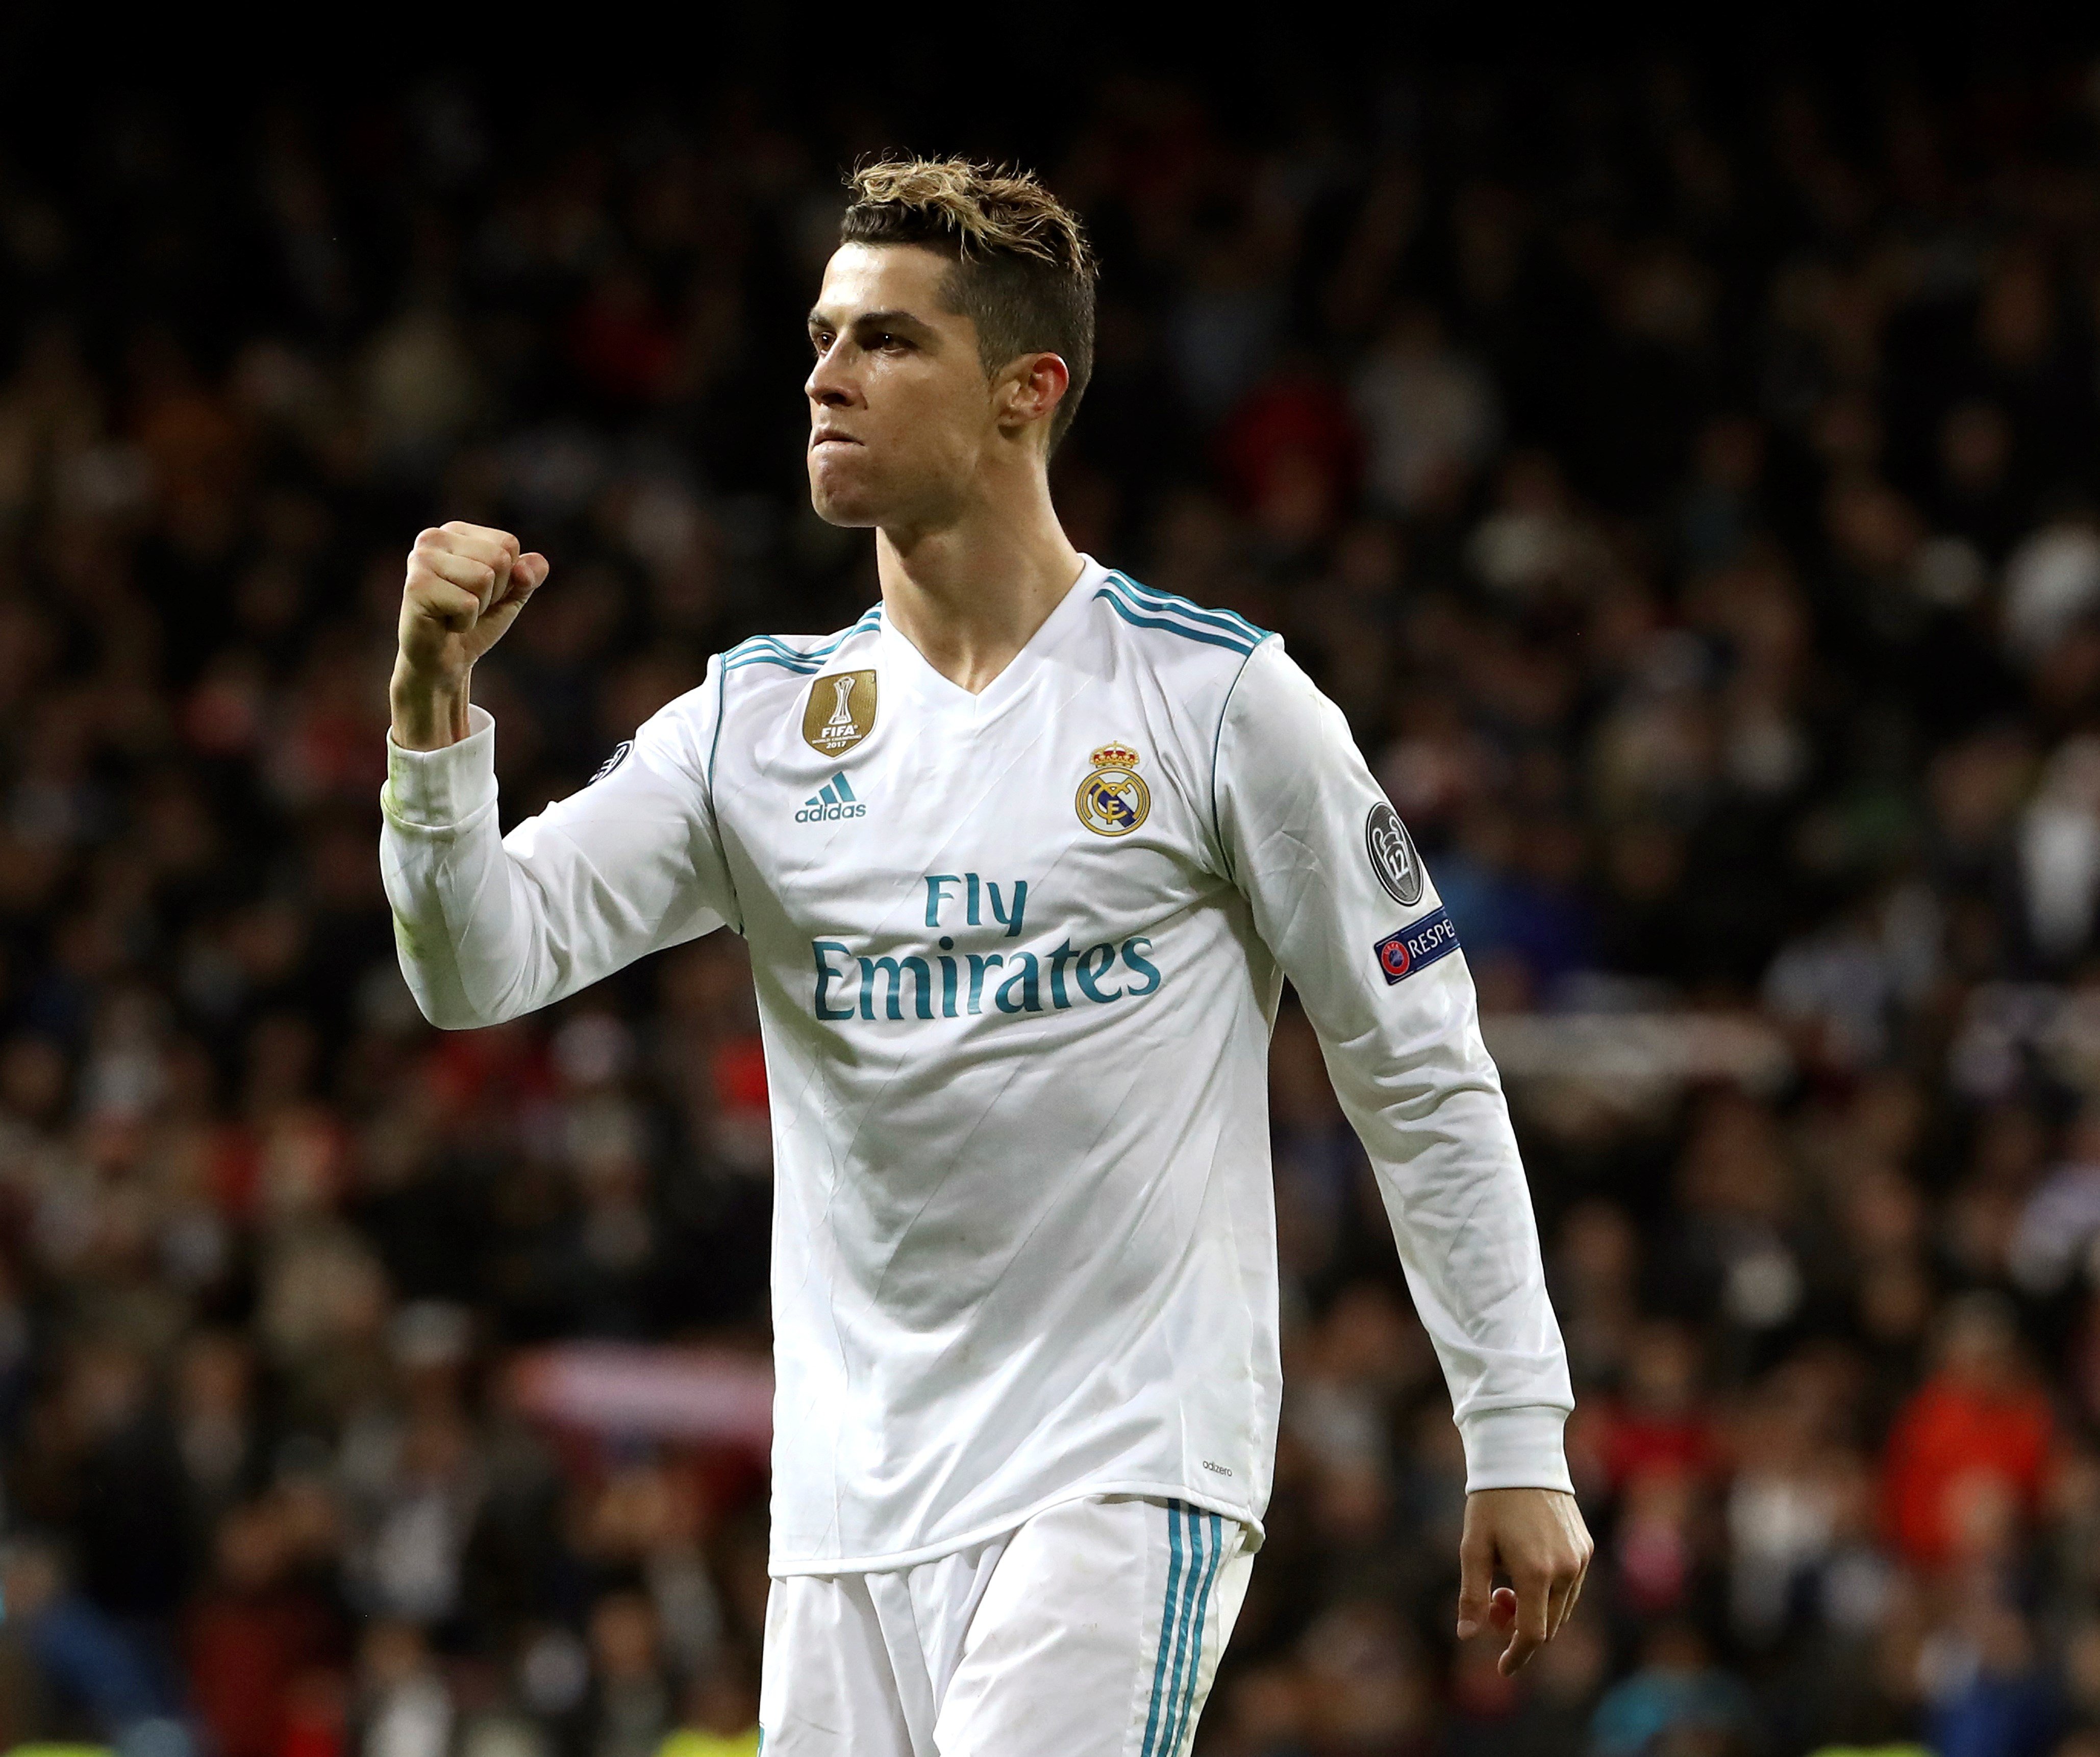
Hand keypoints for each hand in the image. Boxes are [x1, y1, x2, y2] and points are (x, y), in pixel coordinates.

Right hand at [390, 521, 550, 749]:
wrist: (444, 662)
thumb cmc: (475, 624)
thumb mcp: (512, 595)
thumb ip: (530, 574)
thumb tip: (526, 568)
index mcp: (455, 532)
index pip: (509, 543)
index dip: (507, 577)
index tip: (481, 592)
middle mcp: (433, 538)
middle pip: (499, 558)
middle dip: (494, 592)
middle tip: (467, 606)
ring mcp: (421, 560)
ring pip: (484, 577)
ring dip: (478, 607)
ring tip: (455, 613)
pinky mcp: (416, 586)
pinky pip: (468, 603)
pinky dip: (465, 622)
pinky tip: (445, 624)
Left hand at [1455, 1487, 1591, 1675]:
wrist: (1521, 1458)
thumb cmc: (1490, 1503)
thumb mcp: (1473, 1547)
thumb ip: (1472, 1594)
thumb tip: (1467, 1636)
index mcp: (1535, 1572)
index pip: (1533, 1634)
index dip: (1517, 1655)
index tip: (1502, 1668)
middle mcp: (1566, 1570)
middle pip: (1548, 1626)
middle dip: (1520, 1627)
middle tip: (1493, 1602)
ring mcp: (1580, 1559)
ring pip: (1561, 1609)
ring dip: (1536, 1611)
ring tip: (1506, 1582)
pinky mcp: (1586, 1547)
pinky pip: (1571, 1587)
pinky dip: (1550, 1593)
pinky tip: (1527, 1569)